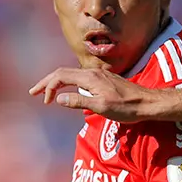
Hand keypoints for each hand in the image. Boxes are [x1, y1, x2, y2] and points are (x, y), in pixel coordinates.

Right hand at [29, 66, 156, 121]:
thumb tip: (59, 98)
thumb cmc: (127, 108)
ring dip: (57, 82)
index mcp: (90, 78)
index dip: (49, 87)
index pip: (60, 76)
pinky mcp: (105, 80)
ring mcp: (99, 75)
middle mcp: (93, 73)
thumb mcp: (102, 107)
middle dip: (47, 82)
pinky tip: (69, 91)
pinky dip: (69, 83)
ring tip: (47, 92)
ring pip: (72, 74)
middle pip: (63, 73)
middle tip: (33, 92)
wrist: (148, 103)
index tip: (45, 102)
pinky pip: (81, 78)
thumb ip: (79, 101)